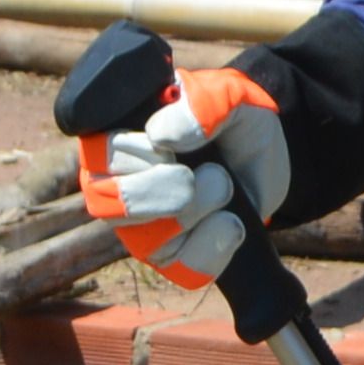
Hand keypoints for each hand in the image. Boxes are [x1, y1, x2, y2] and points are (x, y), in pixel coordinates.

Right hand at [73, 62, 296, 287]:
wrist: (268, 158)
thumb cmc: (235, 120)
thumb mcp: (231, 96)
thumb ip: (200, 104)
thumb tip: (160, 136)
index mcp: (117, 135)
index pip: (95, 152)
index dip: (129, 155)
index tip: (166, 146)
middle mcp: (116, 183)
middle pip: (106, 203)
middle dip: (161, 189)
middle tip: (208, 170)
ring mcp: (140, 225)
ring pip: (142, 241)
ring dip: (193, 214)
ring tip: (225, 187)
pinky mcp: (171, 256)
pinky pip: (178, 268)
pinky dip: (212, 247)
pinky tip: (232, 222)